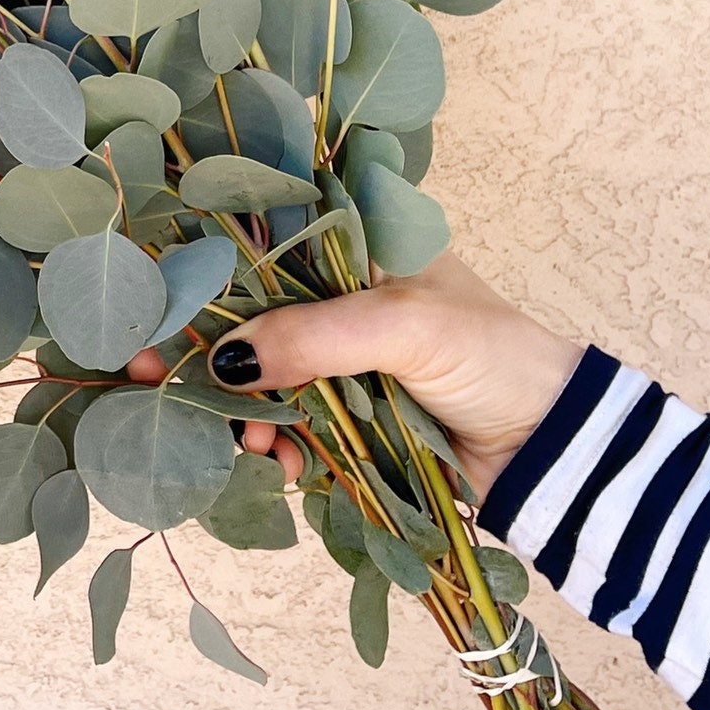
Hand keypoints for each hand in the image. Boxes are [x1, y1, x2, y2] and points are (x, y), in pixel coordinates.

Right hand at [198, 251, 583, 499]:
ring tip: (251, 444)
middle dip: (209, 354)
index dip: (203, 274)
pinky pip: (289, 425)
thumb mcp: (405, 328)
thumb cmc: (495, 358)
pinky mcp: (349, 415)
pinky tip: (281, 466)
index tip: (155, 310)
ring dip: (243, 411)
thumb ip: (314, 336)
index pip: (259, 243)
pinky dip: (277, 447)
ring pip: (261, 376)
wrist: (554, 448)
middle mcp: (340, 294)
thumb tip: (226, 361)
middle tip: (161, 383)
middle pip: (247, 316)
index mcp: (354, 244)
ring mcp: (342, 357)